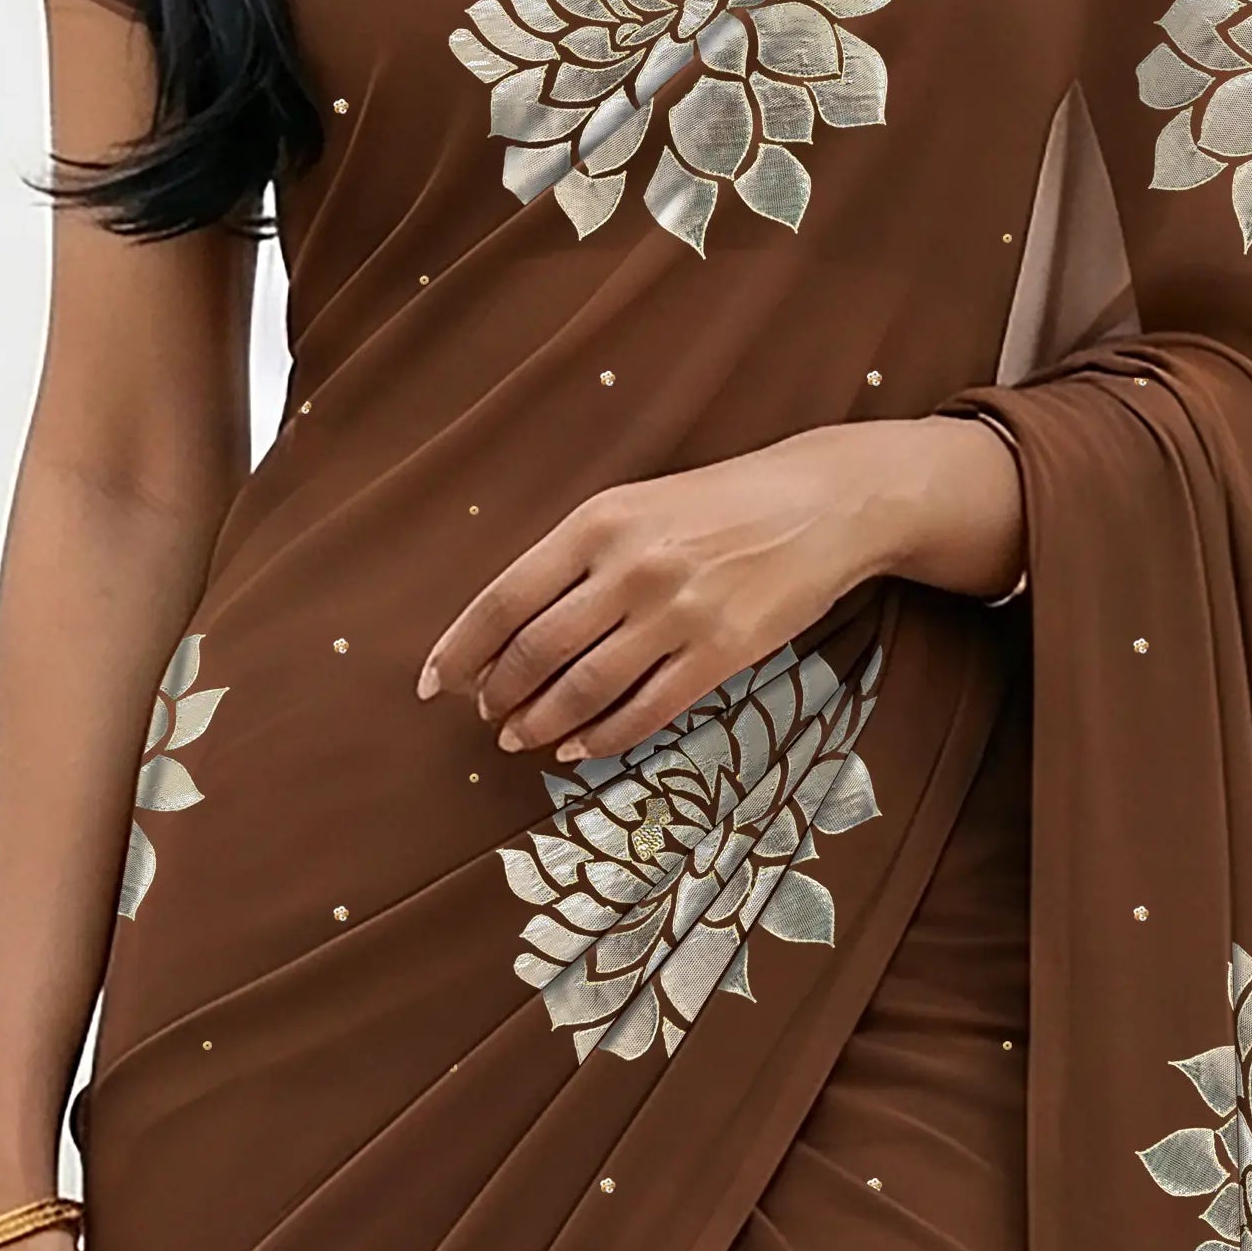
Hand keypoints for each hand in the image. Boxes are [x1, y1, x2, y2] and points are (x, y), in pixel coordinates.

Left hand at [418, 416, 1019, 761]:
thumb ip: (574, 557)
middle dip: (498, 694)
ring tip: (519, 738)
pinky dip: (602, 737)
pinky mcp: (722, 653)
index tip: (431, 683)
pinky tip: (578, 747)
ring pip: (585, 689)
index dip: (460, 648)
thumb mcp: (635, 506)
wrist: (820, 502)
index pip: (505, 598)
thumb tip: (508, 626)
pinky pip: (646, 711)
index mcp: (598, 523)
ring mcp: (678, 613)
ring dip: (541, 722)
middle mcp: (631, 568)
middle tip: (485, 716)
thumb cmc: (716, 505)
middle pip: (537, 650)